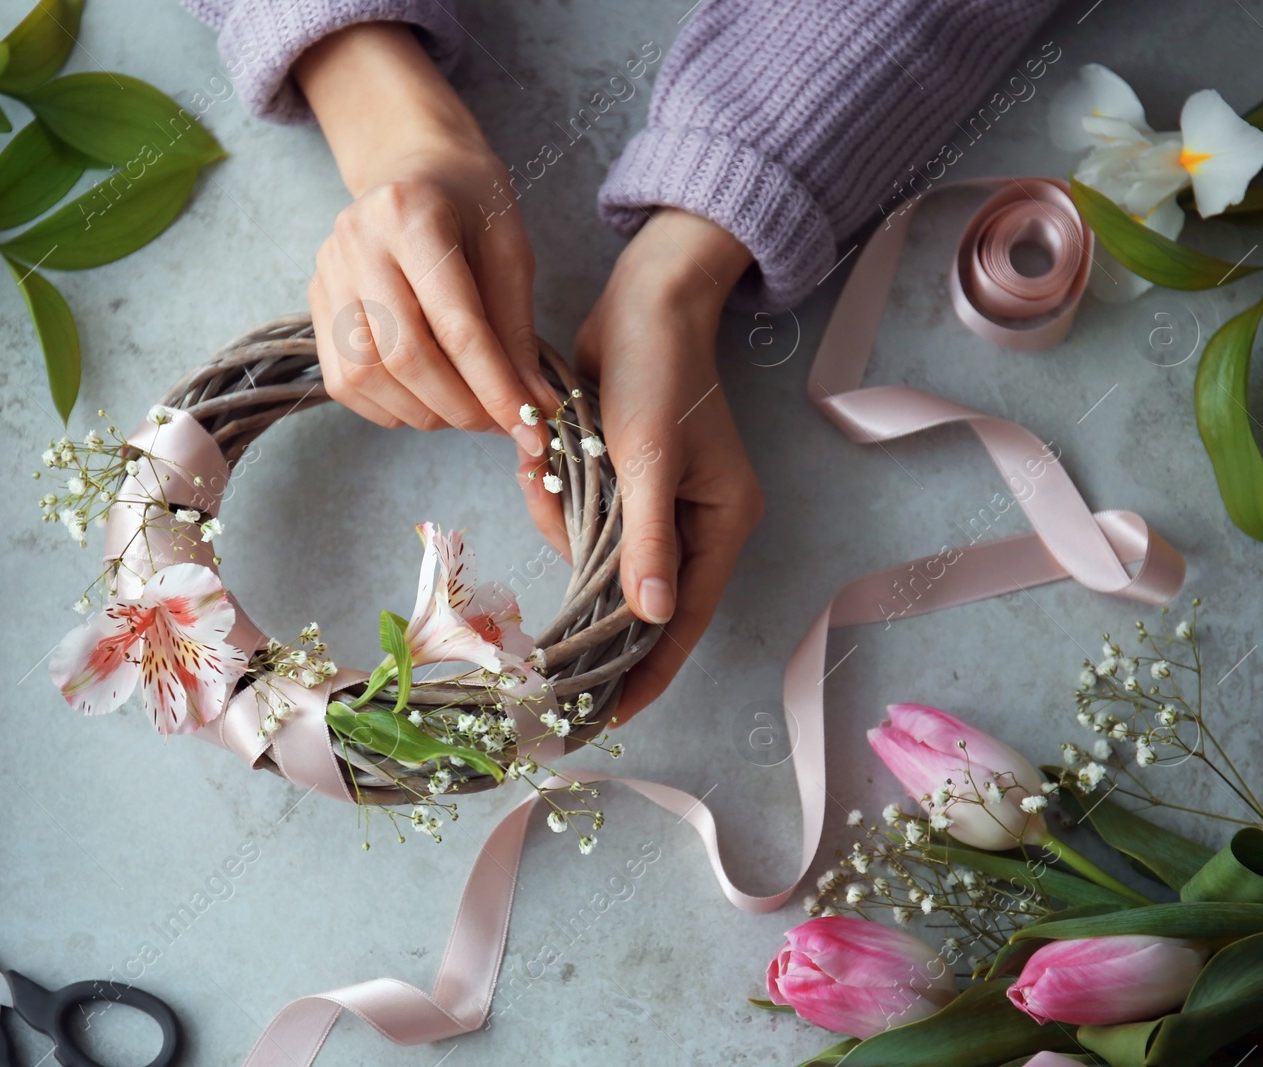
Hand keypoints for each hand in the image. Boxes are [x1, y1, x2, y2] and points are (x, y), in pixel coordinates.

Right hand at [296, 24, 553, 453]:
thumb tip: (533, 407)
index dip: (495, 385)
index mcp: (410, 215)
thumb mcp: (510, 251)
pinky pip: (344, 381)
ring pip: (367, 376)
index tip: (530, 425)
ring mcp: (327, 274)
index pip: (456, 324)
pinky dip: (390, 407)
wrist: (413, 167)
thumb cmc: (470, 204)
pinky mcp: (316, 303)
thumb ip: (517, 331)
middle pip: (403, 357)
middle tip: (499, 422)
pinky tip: (426, 398)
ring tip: (465, 408)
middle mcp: (356, 242)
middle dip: (459, 406)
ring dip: (425, 412)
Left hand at [560, 209, 762, 720]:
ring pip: (591, 553)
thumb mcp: (650, 456)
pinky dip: (552, 494)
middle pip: (632, 592)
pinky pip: (577, 516)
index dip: (645, 671)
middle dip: (581, 570)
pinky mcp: (621, 480)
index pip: (681, 620)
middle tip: (542, 558)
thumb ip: (647, 540)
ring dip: (558, 518)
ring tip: (545, 463)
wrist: (643, 298)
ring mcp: (656, 503)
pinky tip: (542, 454)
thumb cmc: (658, 370)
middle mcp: (694, 522)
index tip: (605, 716)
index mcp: (721, 523)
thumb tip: (650, 620)